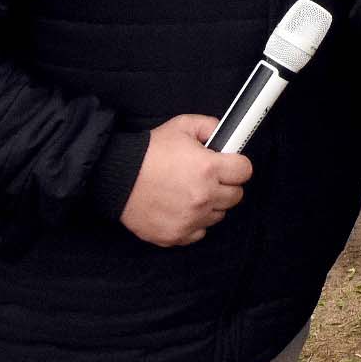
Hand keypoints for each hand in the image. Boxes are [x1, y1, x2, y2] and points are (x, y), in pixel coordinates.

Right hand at [119, 114, 252, 246]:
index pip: (245, 171)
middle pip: (236, 196)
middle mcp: (203, 196)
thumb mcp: (181, 126)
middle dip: (225, 185)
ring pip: (218, 215)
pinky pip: (199, 232)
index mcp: (208, 168)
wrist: (116, 176)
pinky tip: (181, 208)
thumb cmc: (148, 152)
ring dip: (210, 205)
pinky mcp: (176, 235)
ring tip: (190, 192)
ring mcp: (190, 219)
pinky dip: (194, 222)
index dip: (237, 165)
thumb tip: (227, 134)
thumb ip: (210, 126)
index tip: (229, 165)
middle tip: (208, 178)